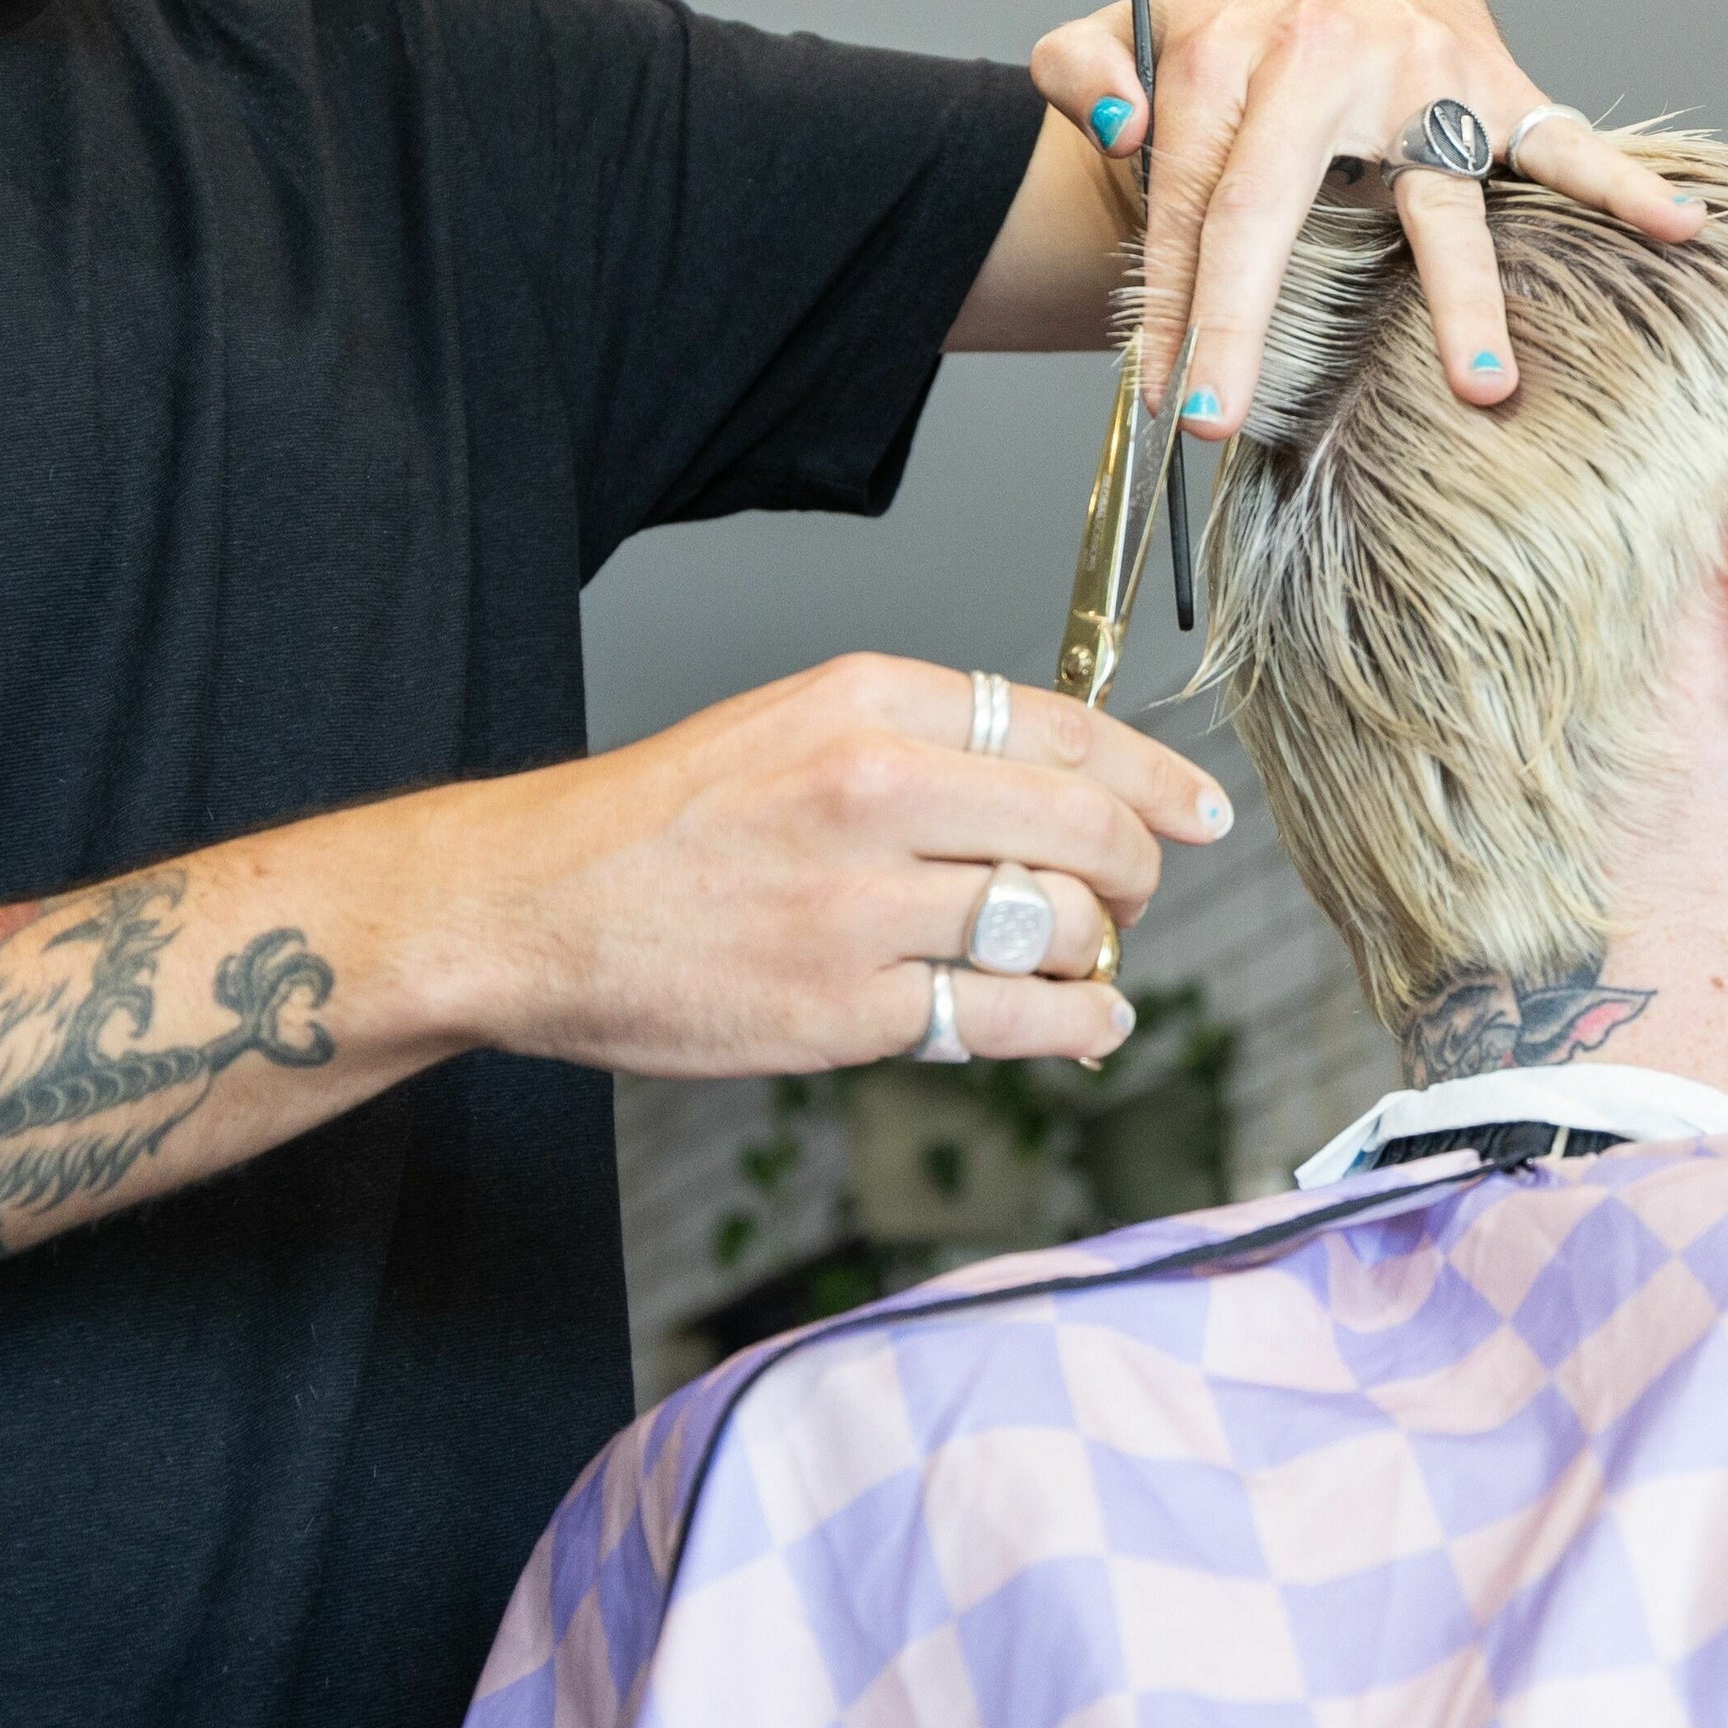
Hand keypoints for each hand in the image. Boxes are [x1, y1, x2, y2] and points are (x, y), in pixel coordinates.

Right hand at [455, 655, 1230, 1075]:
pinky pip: (1010, 1020)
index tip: (1198, 812)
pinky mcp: (846, 1011)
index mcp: (861, 703)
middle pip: (1084, 831)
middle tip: (1134, 894)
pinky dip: (1074, 1024)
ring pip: (1059, 928)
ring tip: (1084, 961)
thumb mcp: (789, 726)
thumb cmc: (659, 823)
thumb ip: (920, 744)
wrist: (529, 908)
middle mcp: (871, 791)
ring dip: (1097, 951)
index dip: (1152, 780)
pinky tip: (1086, 1020)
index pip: (1060, 730)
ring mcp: (860, 907)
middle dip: (1136, 871)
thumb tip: (1059, 788)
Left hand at [1030, 0, 1703, 428]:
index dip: (1168, 300)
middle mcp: (1326, 57)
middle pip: (1271, 206)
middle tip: (1221, 421)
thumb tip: (1117, 130)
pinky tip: (1678, 229)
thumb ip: (1084, 69)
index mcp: (1231, 48)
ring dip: (1464, 296)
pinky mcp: (1499, 85)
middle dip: (1240, 319)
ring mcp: (1427, 75)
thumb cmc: (1235, 23)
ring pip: (1439, 197)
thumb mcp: (1132, 25)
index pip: (1190, 194)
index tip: (1164, 395)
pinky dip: (1626, 186)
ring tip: (1479, 387)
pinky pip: (1566, 140)